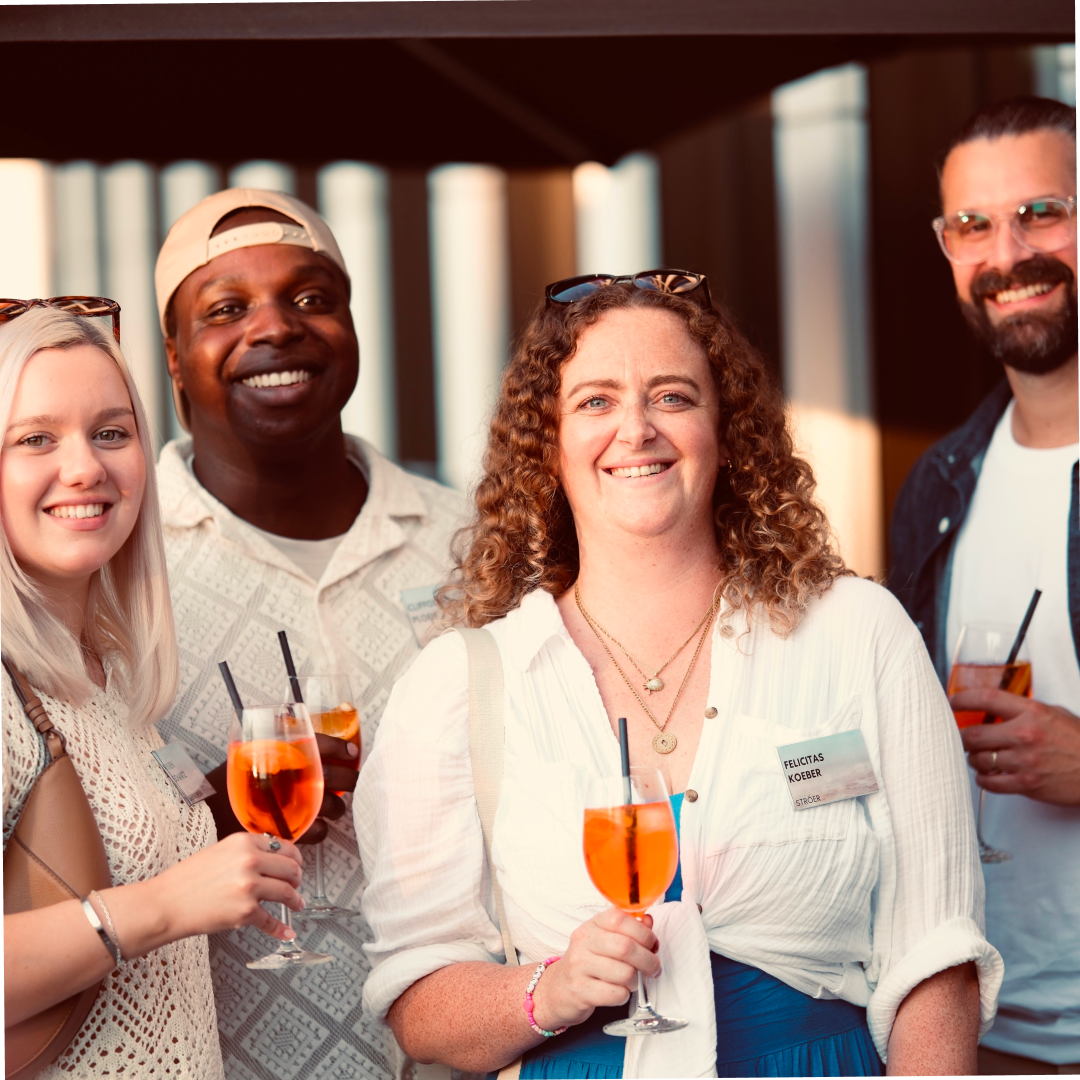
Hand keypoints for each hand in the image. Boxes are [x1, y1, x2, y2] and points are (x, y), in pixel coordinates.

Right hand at [148, 831, 304, 941]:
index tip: (296, 865)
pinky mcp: (245, 911)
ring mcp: (249, 886)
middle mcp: (250, 861)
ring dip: (295, 900)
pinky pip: (270, 920)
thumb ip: (245, 852)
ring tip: (296, 904)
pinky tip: (286, 931)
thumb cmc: (186, 880)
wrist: (165, 903)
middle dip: (297, 878)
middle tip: (297, 885)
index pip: (284, 847)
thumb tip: (269, 858)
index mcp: (244, 842)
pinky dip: (281, 928)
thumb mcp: (219, 851)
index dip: (294, 858)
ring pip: (287, 892)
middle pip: (291, 868)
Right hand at [203, 734, 359, 844]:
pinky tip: (316, 824)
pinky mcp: (286, 832)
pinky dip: (322, 829)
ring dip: (338, 806)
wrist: (208, 810)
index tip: (352, 752)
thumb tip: (296, 716)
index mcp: (279, 754)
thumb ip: (277, 733)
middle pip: (333, 775)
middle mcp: (286, 779)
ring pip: (331, 806)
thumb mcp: (252, 748)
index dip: (341, 746)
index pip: (320, 743)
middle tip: (352, 778)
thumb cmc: (234, 780)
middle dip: (350, 777)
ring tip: (334, 805)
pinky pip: (318, 832)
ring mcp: (288, 807)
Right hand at [530, 908, 659, 1032]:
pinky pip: (616, 994)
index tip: (652, 945)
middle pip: (626, 947)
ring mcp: (579, 966)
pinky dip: (624, 995)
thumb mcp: (604, 939)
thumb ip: (628, 929)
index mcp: (592, 924)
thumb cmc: (587, 962)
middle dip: (648, 961)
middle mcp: (583, 941)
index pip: (621, 918)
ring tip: (631, 981)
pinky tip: (617, 992)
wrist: (557, 989)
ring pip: (624, 973)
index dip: (644, 933)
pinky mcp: (580, 990)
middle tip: (653, 968)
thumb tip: (648, 922)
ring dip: (636, 981)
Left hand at [954, 689, 1079, 805]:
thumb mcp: (1055, 714)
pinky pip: (989, 782)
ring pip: (977, 759)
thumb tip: (997, 707)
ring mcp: (1024, 761)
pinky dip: (984, 778)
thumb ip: (1025, 709)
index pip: (985, 698)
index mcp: (1032, 712)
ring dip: (974, 758)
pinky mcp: (1026, 784)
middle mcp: (1025, 735)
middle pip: (972, 734)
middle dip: (961, 736)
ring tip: (980, 756)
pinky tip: (989, 774)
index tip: (952, 703)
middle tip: (961, 736)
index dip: (962, 699)